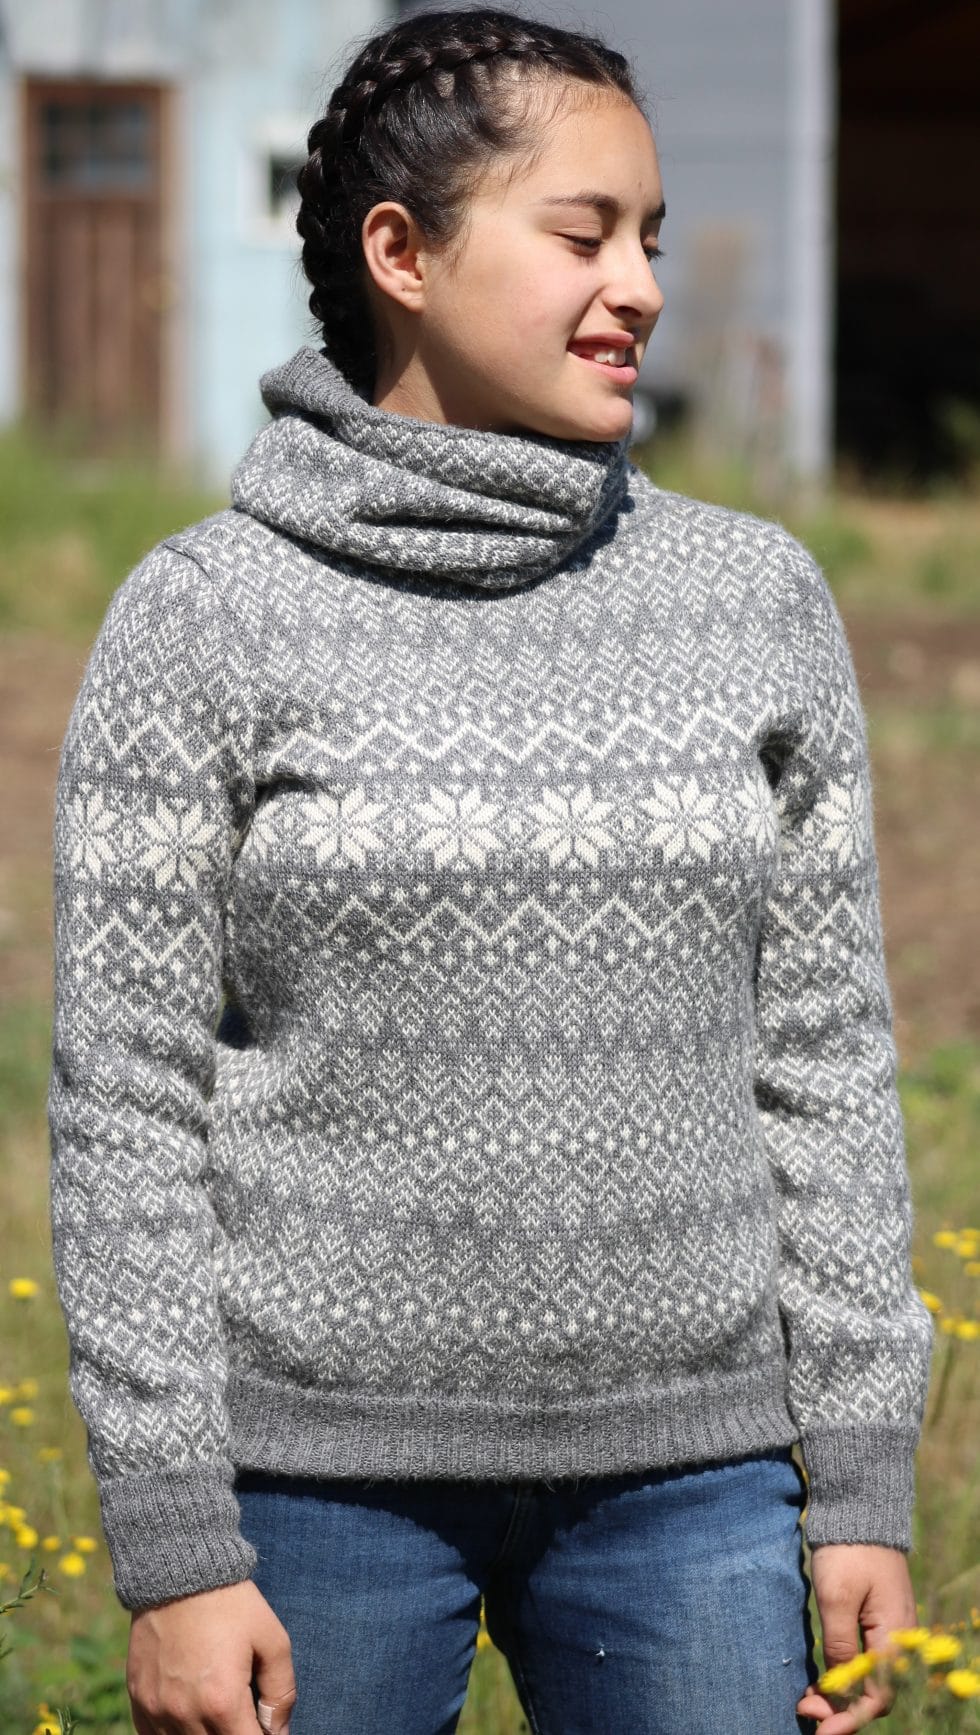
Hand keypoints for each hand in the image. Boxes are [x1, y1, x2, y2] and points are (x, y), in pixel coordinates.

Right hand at [127, 1578, 296, 1733]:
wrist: (179, 1570)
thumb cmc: (232, 1603)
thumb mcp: (273, 1640)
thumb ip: (281, 1693)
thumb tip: (279, 1733)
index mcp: (222, 1702)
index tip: (267, 1728)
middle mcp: (185, 1714)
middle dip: (236, 1734)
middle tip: (245, 1716)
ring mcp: (157, 1710)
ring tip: (221, 1711)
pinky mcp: (139, 1700)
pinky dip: (175, 1734)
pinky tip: (193, 1718)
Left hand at [796, 1543, 917, 1730]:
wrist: (860, 1510)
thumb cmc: (848, 1551)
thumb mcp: (837, 1597)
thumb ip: (840, 1644)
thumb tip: (836, 1687)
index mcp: (893, 1638)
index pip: (877, 1698)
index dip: (848, 1718)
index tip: (817, 1726)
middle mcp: (897, 1641)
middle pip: (874, 1694)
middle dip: (840, 1710)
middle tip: (803, 1708)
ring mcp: (889, 1631)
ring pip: (868, 1680)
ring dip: (840, 1695)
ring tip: (806, 1698)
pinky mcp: (877, 1621)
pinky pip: (865, 1661)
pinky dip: (843, 1675)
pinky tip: (820, 1677)